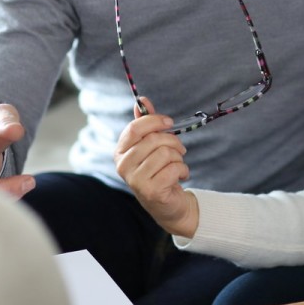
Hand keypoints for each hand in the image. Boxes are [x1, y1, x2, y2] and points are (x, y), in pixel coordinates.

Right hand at [114, 97, 199, 237]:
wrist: (169, 204)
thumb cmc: (159, 170)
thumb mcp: (151, 145)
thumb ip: (146, 123)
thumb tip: (142, 100)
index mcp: (120, 152)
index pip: (135, 128)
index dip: (155, 121)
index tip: (170, 123)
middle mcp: (123, 166)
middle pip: (153, 139)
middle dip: (173, 142)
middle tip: (179, 150)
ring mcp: (135, 180)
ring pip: (166, 153)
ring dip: (178, 158)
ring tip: (177, 165)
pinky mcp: (151, 191)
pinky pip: (174, 168)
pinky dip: (183, 170)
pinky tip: (180, 176)